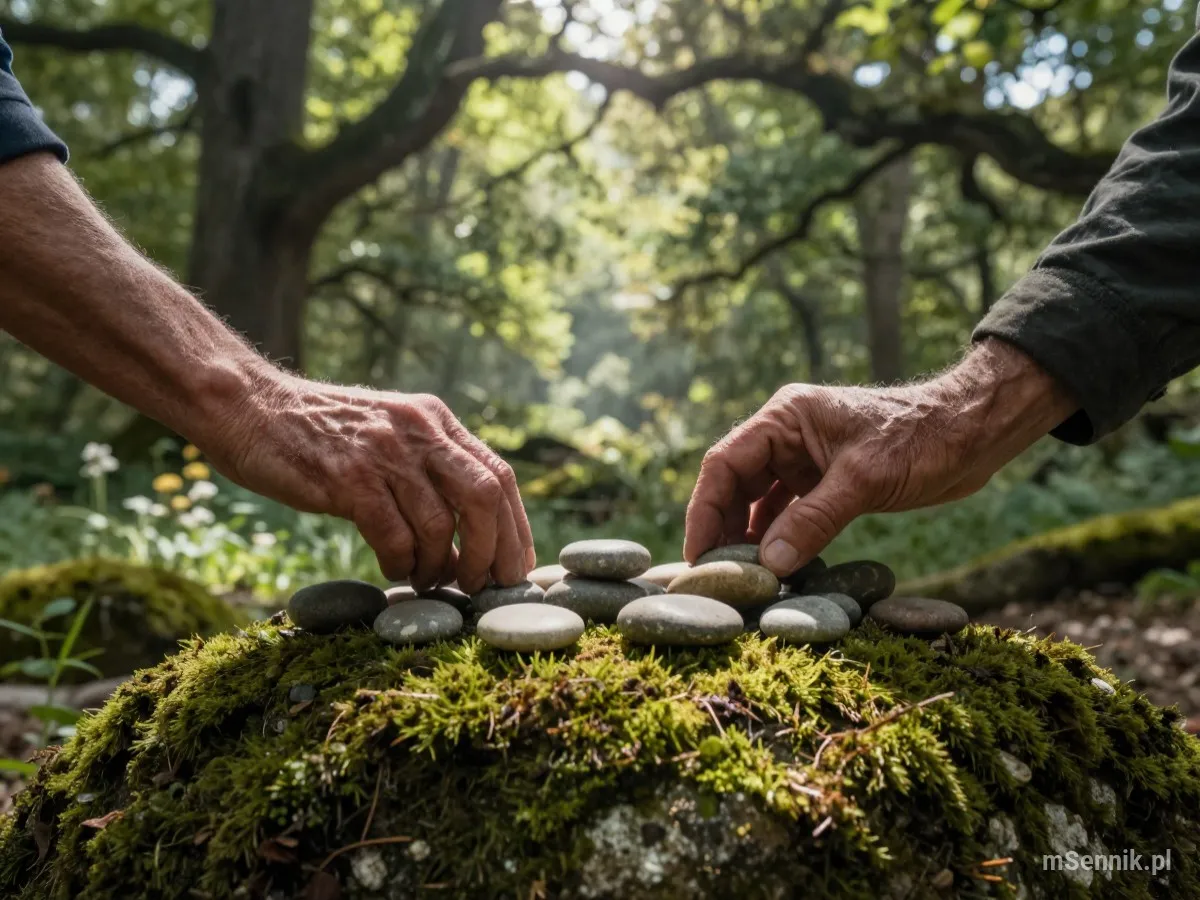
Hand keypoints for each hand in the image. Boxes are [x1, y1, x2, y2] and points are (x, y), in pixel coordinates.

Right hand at [198, 373, 533, 593]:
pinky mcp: (347, 479)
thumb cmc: (319, 434)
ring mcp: (383, 452)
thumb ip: (428, 467)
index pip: (499, 475)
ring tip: (426, 580)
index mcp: (434, 419)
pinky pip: (394, 536)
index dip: (515, 528)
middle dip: (492, 551)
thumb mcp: (388, 432)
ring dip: (440, 566)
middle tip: (480, 585)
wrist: (249, 407)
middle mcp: (418, 430)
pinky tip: (394, 569)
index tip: (516, 568)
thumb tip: (469, 536)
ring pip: (441, 524)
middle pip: (485, 498)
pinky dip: (402, 563)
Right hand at [684, 339, 1076, 576]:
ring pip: (758, 502)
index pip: (725, 463)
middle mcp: (788, 435)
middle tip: (714, 578)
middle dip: (722, 530)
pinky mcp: (826, 481)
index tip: (698, 556)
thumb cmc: (921, 439)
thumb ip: (813, 521)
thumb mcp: (864, 481)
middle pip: (735, 485)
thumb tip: (769, 565)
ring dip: (749, 539)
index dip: (705, 511)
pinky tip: (776, 570)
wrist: (973, 433)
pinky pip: (788, 513)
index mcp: (786, 417)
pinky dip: (779, 540)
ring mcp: (806, 459)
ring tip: (740, 581)